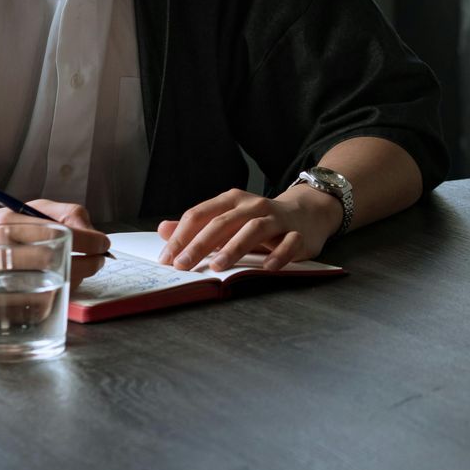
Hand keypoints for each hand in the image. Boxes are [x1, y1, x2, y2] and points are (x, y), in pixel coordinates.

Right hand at [0, 201, 110, 293]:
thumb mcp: (23, 209)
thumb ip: (60, 213)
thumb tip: (91, 231)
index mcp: (8, 224)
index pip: (61, 232)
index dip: (90, 241)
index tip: (103, 244)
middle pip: (57, 262)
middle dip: (88, 263)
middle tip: (98, 260)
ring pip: (49, 286)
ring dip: (74, 281)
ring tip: (79, 272)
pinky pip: (35, 306)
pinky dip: (53, 299)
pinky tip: (57, 287)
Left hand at [157, 186, 341, 271]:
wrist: (307, 212)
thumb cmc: (260, 220)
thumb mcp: (227, 219)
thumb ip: (196, 226)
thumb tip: (163, 230)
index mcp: (232, 201)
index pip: (200, 214)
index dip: (181, 236)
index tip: (167, 259)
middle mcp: (253, 206)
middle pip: (223, 222)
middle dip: (200, 244)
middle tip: (183, 265)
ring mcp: (277, 219)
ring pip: (254, 229)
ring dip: (234, 247)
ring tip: (217, 266)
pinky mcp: (298, 234)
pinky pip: (289, 243)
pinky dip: (278, 254)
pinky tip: (266, 268)